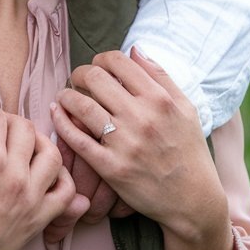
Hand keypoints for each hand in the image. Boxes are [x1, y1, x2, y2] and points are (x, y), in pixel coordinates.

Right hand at [0, 104, 85, 249]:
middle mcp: (15, 175)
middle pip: (25, 128)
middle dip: (6, 121)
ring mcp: (32, 197)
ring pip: (52, 153)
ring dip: (37, 141)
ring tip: (20, 146)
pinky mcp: (40, 218)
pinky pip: (66, 192)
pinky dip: (60, 177)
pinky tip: (43, 173)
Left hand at [51, 48, 233, 249]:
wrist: (193, 200)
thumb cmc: (189, 151)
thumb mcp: (186, 109)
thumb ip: (161, 76)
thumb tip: (134, 49)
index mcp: (159, 99)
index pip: (117, 62)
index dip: (100, 59)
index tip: (98, 67)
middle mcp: (141, 117)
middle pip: (94, 78)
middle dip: (80, 74)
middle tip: (79, 81)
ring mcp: (124, 143)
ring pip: (80, 104)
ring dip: (66, 95)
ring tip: (65, 97)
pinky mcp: (111, 167)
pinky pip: (76, 139)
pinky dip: (61, 121)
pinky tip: (56, 112)